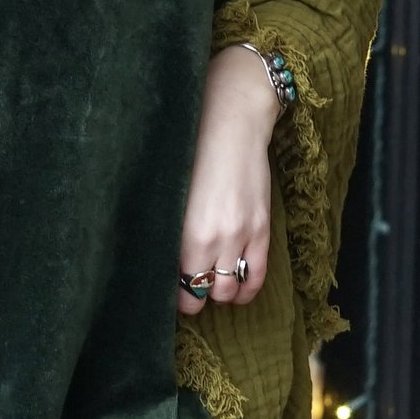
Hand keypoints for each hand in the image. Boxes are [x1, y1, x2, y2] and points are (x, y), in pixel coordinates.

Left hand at [175, 47, 277, 315]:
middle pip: (199, 291)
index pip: (174, 283)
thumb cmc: (190, 150)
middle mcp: (209, 239)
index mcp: (180, 231)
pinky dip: (246, 291)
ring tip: (212, 286)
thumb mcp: (169, 192)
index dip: (170, 293)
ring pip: (228, 288)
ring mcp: (238, 236)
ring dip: (219, 292)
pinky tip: (239, 292)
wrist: (231, 122)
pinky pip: (257, 274)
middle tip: (187, 290)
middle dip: (193, 296)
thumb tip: (158, 256)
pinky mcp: (260, 228)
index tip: (167, 289)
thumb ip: (166, 227)